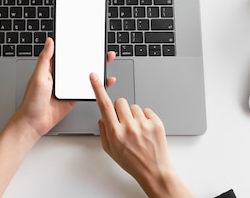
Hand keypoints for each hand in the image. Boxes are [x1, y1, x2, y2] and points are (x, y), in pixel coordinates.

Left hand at [0, 38, 114, 196]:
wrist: (34, 123)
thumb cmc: (31, 100)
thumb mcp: (38, 76)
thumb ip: (45, 59)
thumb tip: (49, 41)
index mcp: (51, 68)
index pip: (66, 54)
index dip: (76, 47)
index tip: (86, 40)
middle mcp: (60, 76)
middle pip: (78, 64)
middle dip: (90, 57)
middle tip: (101, 50)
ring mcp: (68, 87)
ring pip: (84, 75)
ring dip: (95, 70)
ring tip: (106, 62)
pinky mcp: (73, 97)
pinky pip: (86, 89)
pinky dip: (96, 85)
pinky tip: (104, 81)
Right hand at [90, 73, 192, 197]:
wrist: (154, 170)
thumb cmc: (132, 161)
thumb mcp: (110, 150)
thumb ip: (103, 131)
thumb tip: (103, 116)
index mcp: (115, 133)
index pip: (104, 105)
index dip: (98, 89)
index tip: (94, 77)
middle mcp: (129, 127)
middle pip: (120, 102)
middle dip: (120, 109)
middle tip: (123, 122)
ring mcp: (143, 124)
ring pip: (133, 106)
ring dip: (133, 115)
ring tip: (136, 130)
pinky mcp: (156, 123)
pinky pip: (146, 110)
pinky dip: (144, 118)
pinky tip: (145, 130)